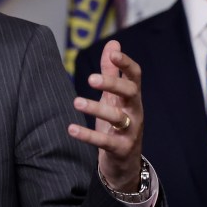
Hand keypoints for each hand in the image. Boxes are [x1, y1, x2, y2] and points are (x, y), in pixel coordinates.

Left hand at [69, 40, 143, 191]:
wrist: (126, 163)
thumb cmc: (118, 125)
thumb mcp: (114, 97)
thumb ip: (112, 71)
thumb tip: (113, 42)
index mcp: (133, 97)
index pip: (135, 76)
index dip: (126, 63)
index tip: (113, 53)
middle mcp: (135, 112)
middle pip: (130, 93)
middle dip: (112, 84)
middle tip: (91, 79)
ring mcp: (130, 131)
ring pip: (118, 118)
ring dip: (97, 109)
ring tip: (77, 102)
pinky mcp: (121, 149)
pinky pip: (105, 142)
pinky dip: (88, 136)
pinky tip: (71, 129)